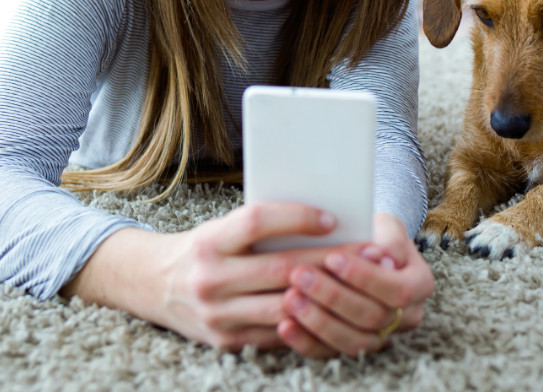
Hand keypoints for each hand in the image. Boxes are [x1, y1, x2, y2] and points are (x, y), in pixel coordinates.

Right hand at [160, 202, 346, 349]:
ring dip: (328, 294)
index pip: (258, 221)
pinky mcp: (226, 342)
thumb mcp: (222, 227)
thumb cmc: (204, 247)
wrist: (156, 285)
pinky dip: (308, 321)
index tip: (332, 217)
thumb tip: (322, 220)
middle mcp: (210, 278)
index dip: (297, 218)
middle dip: (331, 260)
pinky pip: (277, 333)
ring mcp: (217, 315)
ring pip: (285, 306)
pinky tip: (336, 310)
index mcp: (211, 241)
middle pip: (281, 268)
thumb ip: (261, 227)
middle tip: (368, 252)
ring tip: (362, 283)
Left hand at [278, 212, 434, 357]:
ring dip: (317, 321)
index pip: (396, 290)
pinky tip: (284, 325)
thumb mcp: (386, 224)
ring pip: (352, 340)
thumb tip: (384, 257)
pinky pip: (331, 353)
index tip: (332, 257)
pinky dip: (306, 341)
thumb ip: (389, 237)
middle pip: (372, 317)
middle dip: (333, 296)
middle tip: (299, 274)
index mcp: (419, 284)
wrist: (367, 249)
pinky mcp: (353, 346)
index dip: (363, 277)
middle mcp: (407, 316)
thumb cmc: (375, 232)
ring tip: (289, 297)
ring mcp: (382, 336)